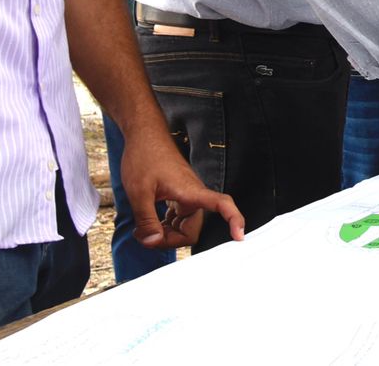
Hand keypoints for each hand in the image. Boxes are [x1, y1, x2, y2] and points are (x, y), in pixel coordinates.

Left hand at [119, 127, 244, 247]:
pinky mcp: (178, 196)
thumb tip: (154, 242)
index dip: (234, 220)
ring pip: (183, 227)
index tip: (239, 235)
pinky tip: (149, 223)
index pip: (222, 204)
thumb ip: (147, 220)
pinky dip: (164, 226)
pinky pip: (177, 219)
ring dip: (165, 234)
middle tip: (147, 237)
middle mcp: (192, 195)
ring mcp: (185, 196)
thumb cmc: (145, 155)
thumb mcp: (139, 192)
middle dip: (170, 239)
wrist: (143, 135)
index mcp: (191, 191)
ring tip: (143, 230)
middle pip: (192, 230)